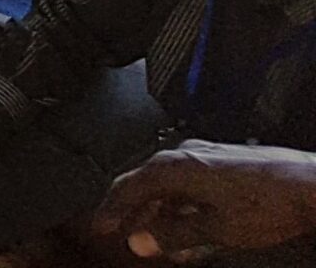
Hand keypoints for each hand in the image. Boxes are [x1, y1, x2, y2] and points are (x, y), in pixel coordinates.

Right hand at [94, 141, 315, 260]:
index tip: (101, 227)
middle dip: (133, 211)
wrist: (309, 185)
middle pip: (145, 183)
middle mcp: (186, 154)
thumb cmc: (269, 201)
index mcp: (174, 166)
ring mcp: (205, 156)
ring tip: (158, 238)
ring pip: (168, 184)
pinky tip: (188, 224)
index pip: (128, 187)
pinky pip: (188, 183)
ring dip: (159, 212)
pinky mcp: (222, 162)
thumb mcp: (215, 229)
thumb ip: (173, 234)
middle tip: (124, 232)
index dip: (111, 210)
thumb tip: (141, 240)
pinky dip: (180, 205)